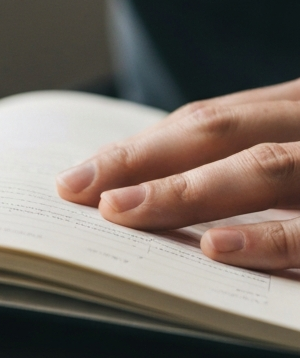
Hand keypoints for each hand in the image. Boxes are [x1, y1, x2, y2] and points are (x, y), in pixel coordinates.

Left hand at [56, 79, 299, 270]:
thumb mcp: (295, 163)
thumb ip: (243, 166)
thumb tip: (139, 192)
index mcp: (295, 110)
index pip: (207, 121)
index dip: (140, 147)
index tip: (79, 176)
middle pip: (221, 132)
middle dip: (142, 160)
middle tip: (79, 189)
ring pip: (264, 166)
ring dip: (187, 191)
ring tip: (123, 211)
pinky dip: (266, 236)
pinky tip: (216, 247)